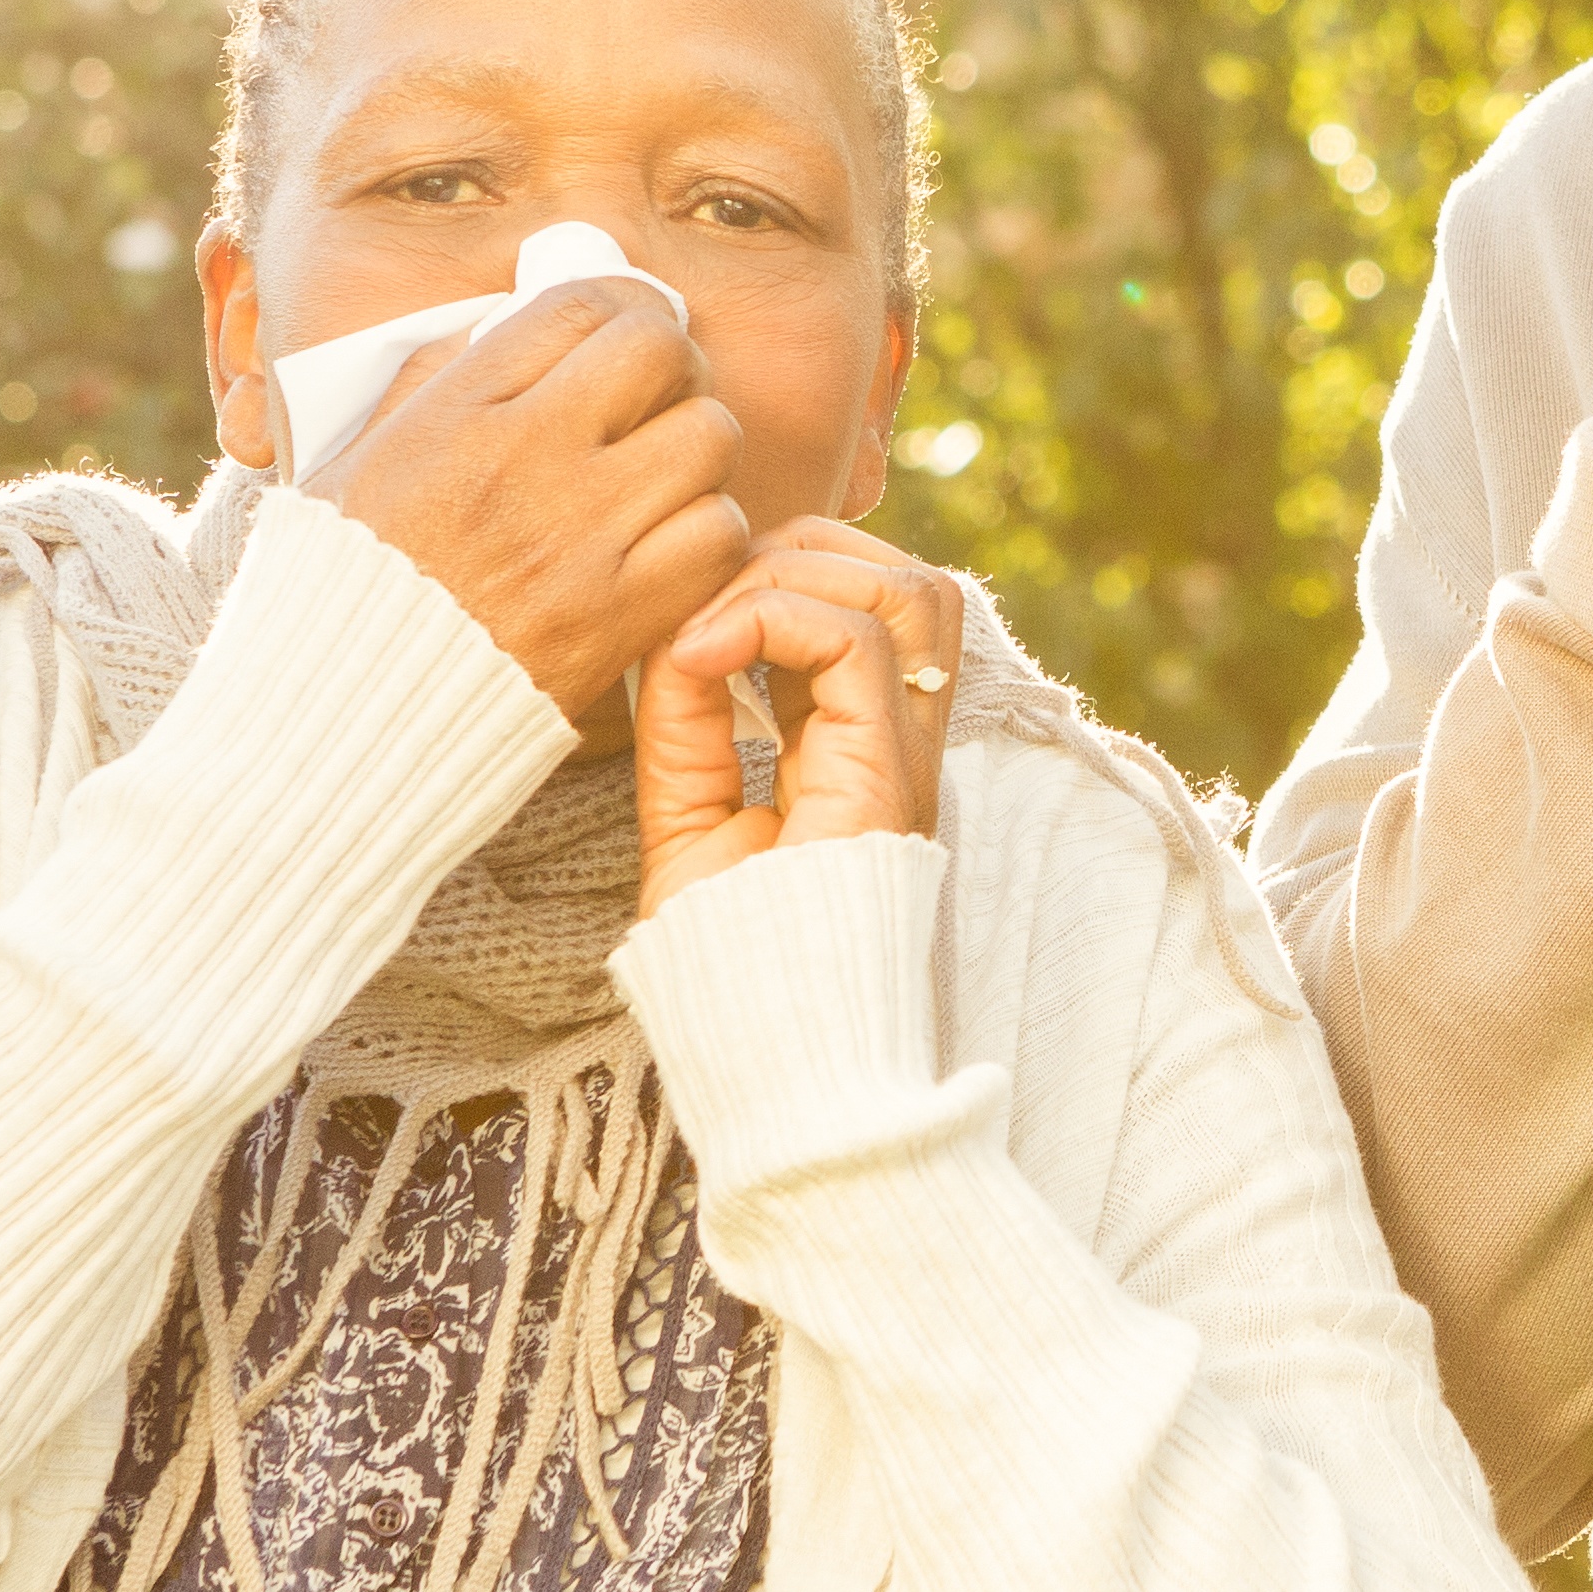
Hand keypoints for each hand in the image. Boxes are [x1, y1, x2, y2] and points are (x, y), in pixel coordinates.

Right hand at [306, 281, 753, 720]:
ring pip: (708, 439)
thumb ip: (430, 383)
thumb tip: (504, 325)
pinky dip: (710, 534)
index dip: (623, 307)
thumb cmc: (349, 586)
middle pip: (662, 353)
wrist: (348, 714)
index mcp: (455, 413)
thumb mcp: (358, 459)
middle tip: (660, 399)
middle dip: (675, 367)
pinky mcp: (619, 615)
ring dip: (699, 452)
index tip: (627, 332)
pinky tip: (672, 544)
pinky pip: (719, 536)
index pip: (581, 307)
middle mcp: (523, 460)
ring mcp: (577, 538)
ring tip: (667, 478)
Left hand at [631, 518, 964, 914]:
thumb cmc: (726, 949)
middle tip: (706, 608)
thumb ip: (687, 717)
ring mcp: (904, 755)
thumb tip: (682, 629)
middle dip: (800, 554)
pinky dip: (773, 618)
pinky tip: (704, 654)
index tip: (693, 623)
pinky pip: (858, 641)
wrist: (757, 1037)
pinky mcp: (886, 772)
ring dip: (798, 577)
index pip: (870, 610)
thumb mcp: (686, 806)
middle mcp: (901, 741)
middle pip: (907, 579)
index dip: (787, 577)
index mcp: (863, 745)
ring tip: (713, 627)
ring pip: (910, 589)